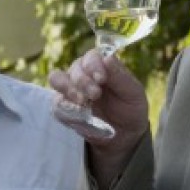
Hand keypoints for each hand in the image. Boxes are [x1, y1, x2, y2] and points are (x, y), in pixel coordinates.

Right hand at [49, 51, 148, 184]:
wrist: (124, 133)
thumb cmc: (130, 106)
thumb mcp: (133, 92)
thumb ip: (120, 76)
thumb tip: (108, 58)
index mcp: (100, 65)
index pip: (91, 57)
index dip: (93, 65)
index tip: (101, 78)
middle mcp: (82, 73)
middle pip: (74, 68)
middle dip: (83, 81)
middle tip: (95, 95)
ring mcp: (70, 89)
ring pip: (57, 79)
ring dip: (68, 89)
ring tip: (81, 102)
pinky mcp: (64, 107)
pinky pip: (56, 104)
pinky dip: (65, 109)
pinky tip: (78, 115)